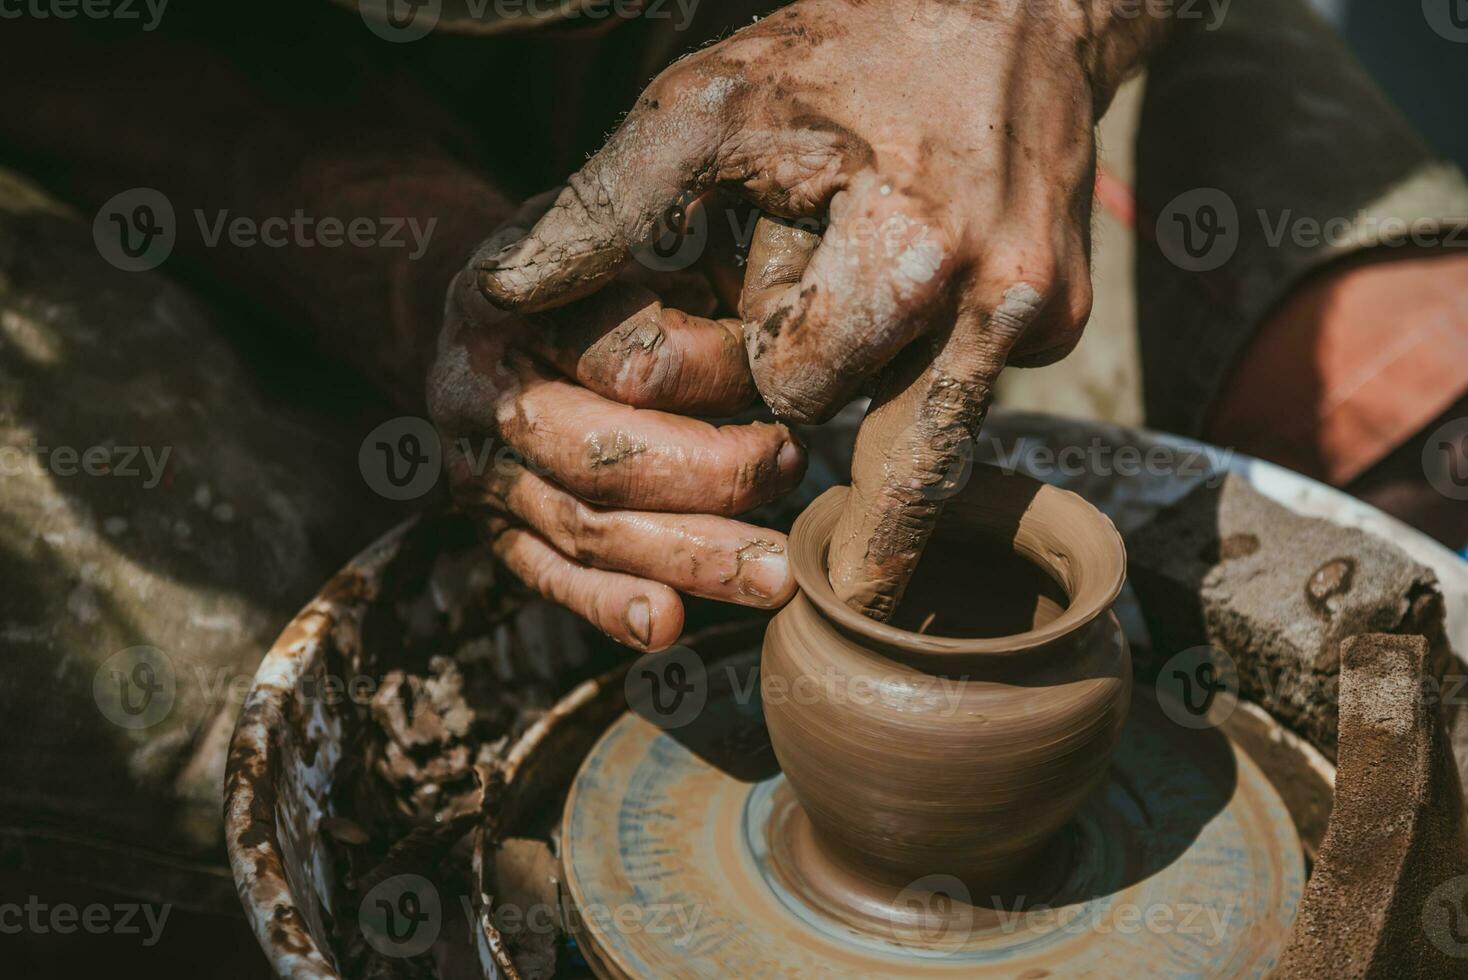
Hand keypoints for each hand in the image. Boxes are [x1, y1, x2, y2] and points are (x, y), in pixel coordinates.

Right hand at [429, 199, 805, 651]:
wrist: (486, 310)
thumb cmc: (590, 262)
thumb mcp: (633, 230)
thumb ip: (696, 271)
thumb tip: (782, 340)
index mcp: (514, 300)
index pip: (626, 358)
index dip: (716, 373)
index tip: (784, 381)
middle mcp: (480, 391)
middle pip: (602, 457)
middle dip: (714, 478)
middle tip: (792, 469)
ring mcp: (477, 468)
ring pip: (585, 528)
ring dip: (687, 559)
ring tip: (773, 577)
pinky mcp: (490, 524)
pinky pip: (547, 576)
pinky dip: (608, 606)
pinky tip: (668, 628)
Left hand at [475, 0, 1170, 618]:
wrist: (1015, 4)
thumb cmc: (843, 56)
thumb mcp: (709, 108)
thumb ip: (610, 209)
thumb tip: (505, 298)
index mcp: (905, 258)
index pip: (785, 386)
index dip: (752, 345)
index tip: (757, 292)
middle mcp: (992, 303)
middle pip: (847, 411)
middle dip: (806, 359)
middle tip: (816, 261)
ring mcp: (1042, 320)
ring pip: (903, 421)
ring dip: (862, 361)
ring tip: (865, 266)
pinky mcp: (1069, 325)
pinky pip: (956, 383)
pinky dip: (918, 346)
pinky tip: (921, 266)